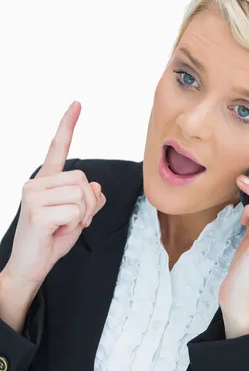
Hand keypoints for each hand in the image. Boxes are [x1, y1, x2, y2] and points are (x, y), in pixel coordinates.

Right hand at [5, 101, 106, 290]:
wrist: (30, 267)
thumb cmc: (51, 240)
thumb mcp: (77, 217)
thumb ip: (88, 200)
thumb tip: (97, 187)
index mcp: (45, 182)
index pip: (57, 149)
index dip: (67, 126)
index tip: (76, 104)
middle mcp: (36, 184)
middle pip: (83, 179)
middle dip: (88, 204)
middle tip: (75, 220)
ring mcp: (33, 196)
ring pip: (82, 195)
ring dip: (83, 215)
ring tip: (64, 226)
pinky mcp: (37, 212)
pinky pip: (76, 211)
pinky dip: (74, 225)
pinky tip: (57, 232)